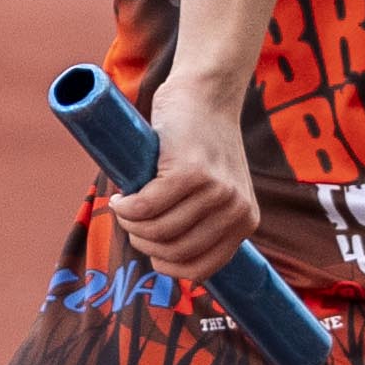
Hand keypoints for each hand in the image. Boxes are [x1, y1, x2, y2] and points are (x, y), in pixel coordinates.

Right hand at [114, 81, 261, 277]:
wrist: (206, 94)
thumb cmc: (202, 144)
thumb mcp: (218, 190)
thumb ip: (205, 222)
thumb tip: (165, 260)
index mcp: (244, 222)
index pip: (200, 269)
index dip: (166, 266)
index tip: (149, 248)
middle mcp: (235, 210)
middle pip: (174, 251)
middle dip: (143, 243)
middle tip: (131, 222)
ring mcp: (214, 191)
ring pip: (157, 231)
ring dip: (130, 225)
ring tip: (124, 207)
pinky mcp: (189, 171)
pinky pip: (146, 207)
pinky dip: (126, 208)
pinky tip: (120, 198)